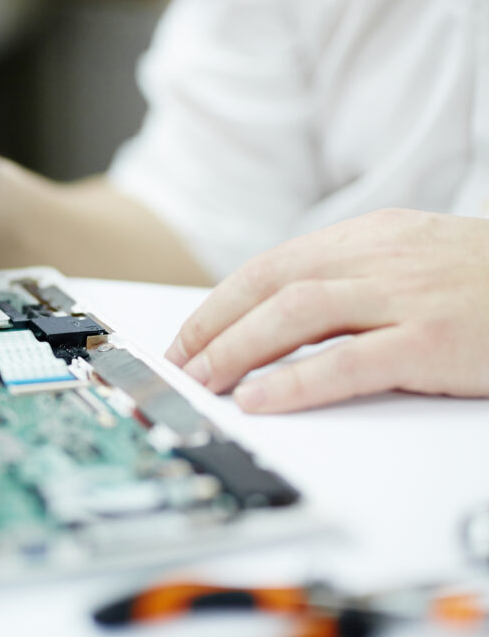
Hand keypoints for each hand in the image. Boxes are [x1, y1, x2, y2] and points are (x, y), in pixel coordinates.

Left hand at [165, 208, 488, 411]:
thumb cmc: (488, 284)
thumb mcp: (413, 263)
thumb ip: (351, 281)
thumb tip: (278, 317)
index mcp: (369, 236)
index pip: (270, 266)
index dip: (219, 304)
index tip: (186, 338)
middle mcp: (380, 256)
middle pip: (270, 285)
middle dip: (213, 328)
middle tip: (178, 365)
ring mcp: (408, 295)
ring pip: (296, 314)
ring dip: (237, 350)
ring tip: (202, 381)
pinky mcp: (434, 339)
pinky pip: (349, 360)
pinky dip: (297, 381)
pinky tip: (261, 399)